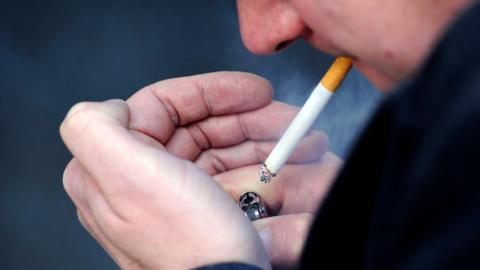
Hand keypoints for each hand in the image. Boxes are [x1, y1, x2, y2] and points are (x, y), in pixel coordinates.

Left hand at [60, 72, 332, 268]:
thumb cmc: (185, 245)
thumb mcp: (129, 179)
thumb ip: (94, 128)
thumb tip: (111, 104)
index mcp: (113, 169)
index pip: (161, 107)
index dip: (211, 92)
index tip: (253, 91)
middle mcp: (141, 180)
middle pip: (198, 127)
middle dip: (248, 117)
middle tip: (286, 116)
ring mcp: (176, 197)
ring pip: (223, 147)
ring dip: (265, 139)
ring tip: (301, 141)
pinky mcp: (204, 212)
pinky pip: (235, 173)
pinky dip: (265, 163)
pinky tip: (291, 161)